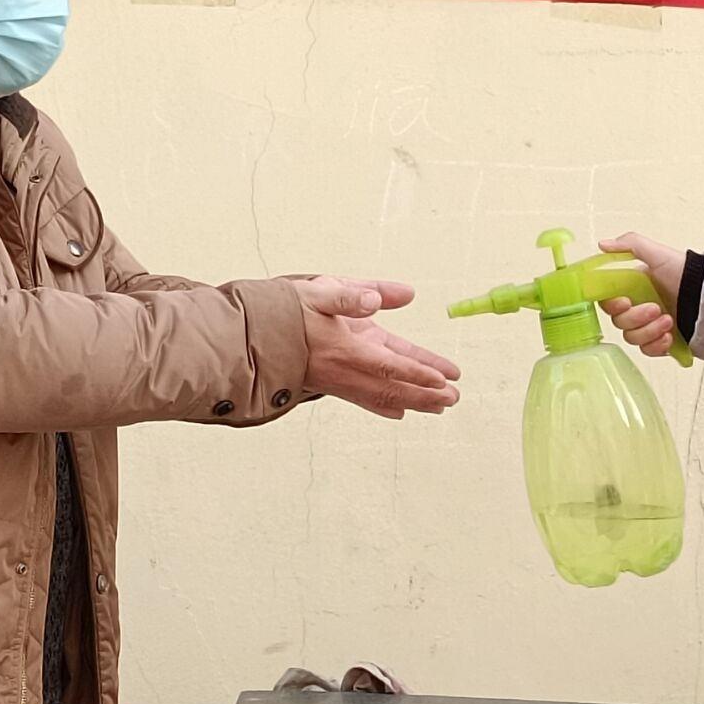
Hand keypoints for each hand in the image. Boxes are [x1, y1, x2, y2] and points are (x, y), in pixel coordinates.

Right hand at [293, 277, 461, 419]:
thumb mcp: (321, 291)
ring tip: (441, 406)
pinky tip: (401, 413)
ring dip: (413, 402)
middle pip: (391, 389)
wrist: (251, 338)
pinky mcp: (334, 383)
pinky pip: (365, 399)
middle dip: (425, 394)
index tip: (442, 379)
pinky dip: (386, 407)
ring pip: (382, 397)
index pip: (389, 365)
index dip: (417, 373)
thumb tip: (390, 296)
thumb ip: (355, 294)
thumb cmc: (287, 310)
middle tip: (453, 398)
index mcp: (344, 349)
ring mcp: (339, 381)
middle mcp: (344, 371)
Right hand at [597, 233, 685, 360]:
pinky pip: (647, 350)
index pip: (608, 303)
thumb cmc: (686, 274)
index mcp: (632, 288)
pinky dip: (656, 345)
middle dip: (637, 318)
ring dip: (649, 331)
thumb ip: (630, 245)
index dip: (613, 305)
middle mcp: (637, 308)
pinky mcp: (660, 342)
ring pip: (632, 338)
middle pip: (619, 323)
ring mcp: (648, 326)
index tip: (625, 302)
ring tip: (669, 320)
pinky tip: (669, 336)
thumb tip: (603, 244)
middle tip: (656, 308)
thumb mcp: (658, 254)